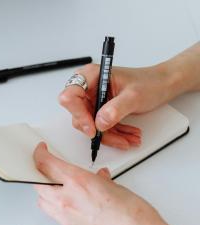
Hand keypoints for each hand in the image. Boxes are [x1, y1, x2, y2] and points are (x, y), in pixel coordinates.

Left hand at [33, 142, 189, 224]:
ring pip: (43, 202)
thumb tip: (98, 179)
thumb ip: (101, 182)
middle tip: (47, 171)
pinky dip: (61, 210)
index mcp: (78, 183)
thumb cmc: (134, 217)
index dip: (40, 155)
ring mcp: (65, 220)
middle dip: (40, 175)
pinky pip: (56, 218)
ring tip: (59, 190)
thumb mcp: (117, 188)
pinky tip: (74, 209)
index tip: (41, 152)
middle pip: (38, 184)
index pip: (46, 164)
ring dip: (47, 194)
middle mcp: (66, 201)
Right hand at [59, 63, 176, 148]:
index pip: (70, 96)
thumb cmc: (150, 82)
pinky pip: (99, 127)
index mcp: (92, 76)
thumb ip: (116, 108)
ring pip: (90, 125)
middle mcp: (89, 88)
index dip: (78, 114)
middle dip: (97, 129)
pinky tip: (126, 136)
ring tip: (127, 138)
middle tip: (113, 137)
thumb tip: (100, 122)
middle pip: (79, 115)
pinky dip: (113, 134)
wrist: (163, 85)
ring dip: (108, 136)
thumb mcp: (134, 95)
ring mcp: (94, 100)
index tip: (92, 128)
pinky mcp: (100, 110)